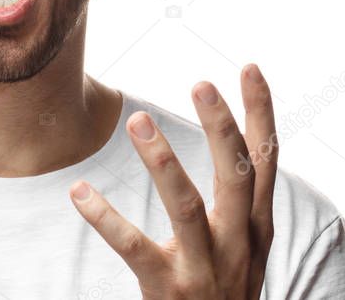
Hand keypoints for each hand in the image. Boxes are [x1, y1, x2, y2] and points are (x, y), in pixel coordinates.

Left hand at [70, 63, 276, 298]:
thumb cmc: (225, 293)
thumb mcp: (245, 247)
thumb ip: (239, 202)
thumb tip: (231, 140)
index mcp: (256, 227)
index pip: (264, 161)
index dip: (260, 113)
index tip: (249, 68)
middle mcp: (237, 244)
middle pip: (235, 175)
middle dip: (221, 127)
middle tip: (200, 83)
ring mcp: (205, 268)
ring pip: (187, 206)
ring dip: (162, 160)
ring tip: (137, 120)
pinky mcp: (169, 290)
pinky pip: (133, 248)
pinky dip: (105, 218)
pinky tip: (80, 192)